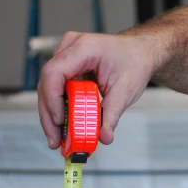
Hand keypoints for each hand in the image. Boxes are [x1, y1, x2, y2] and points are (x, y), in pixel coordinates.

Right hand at [37, 31, 159, 148]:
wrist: (139, 52)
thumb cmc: (134, 62)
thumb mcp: (127, 90)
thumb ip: (112, 114)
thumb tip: (103, 137)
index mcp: (85, 48)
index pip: (55, 72)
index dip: (53, 99)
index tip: (60, 121)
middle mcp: (70, 47)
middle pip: (48, 83)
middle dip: (50, 115)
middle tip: (56, 140)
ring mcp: (66, 55)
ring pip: (49, 88)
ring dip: (52, 114)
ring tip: (59, 139)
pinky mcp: (67, 66)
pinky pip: (57, 88)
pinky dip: (60, 107)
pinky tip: (64, 126)